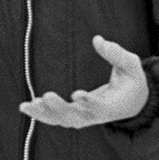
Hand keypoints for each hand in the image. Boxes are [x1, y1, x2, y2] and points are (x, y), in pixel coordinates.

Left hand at [19, 35, 148, 127]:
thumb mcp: (131, 66)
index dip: (90, 103)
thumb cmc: (131, 82)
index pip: (101, 107)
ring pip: (62, 120)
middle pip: (76, 117)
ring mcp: (84, 117)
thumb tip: (98, 40)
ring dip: (44, 113)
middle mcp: (96, 116)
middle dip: (60, 108)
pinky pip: (56, 118)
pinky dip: (41, 114)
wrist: (132, 103)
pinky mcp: (75, 115)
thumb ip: (117, 54)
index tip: (78, 95)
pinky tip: (26, 106)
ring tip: (27, 105)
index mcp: (113, 106)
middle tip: (47, 96)